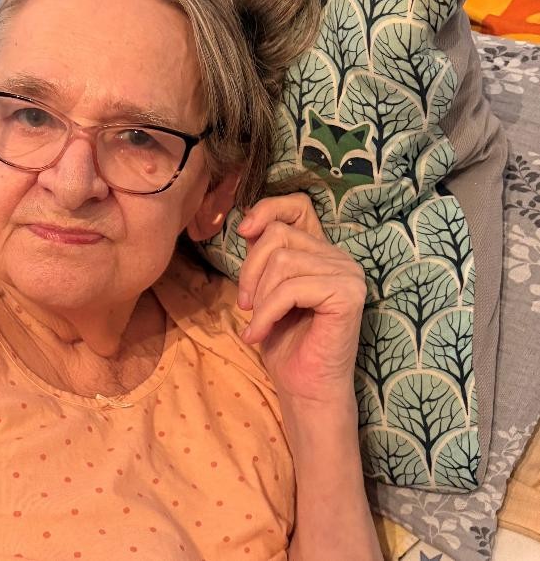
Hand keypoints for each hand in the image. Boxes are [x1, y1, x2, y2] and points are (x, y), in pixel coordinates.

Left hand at [236, 193, 366, 405]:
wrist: (303, 387)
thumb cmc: (284, 341)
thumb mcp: (264, 288)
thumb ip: (264, 255)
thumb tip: (248, 224)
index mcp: (322, 252)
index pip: (298, 206)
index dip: (267, 210)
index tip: (244, 232)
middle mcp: (340, 258)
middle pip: (279, 235)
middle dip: (251, 270)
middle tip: (245, 305)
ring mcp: (348, 274)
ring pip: (282, 260)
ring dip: (259, 297)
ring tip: (257, 323)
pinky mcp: (347, 294)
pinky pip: (291, 288)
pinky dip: (267, 312)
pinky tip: (259, 334)